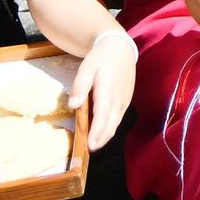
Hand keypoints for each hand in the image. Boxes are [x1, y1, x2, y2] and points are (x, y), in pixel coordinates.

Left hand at [71, 31, 136, 151]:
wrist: (121, 49)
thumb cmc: (100, 58)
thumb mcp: (86, 67)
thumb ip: (80, 86)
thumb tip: (73, 105)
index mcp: (107, 90)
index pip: (102, 116)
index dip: (96, 132)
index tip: (90, 146)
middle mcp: (119, 99)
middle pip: (111, 125)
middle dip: (100, 139)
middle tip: (89, 151)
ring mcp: (124, 101)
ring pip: (115, 124)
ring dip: (105, 136)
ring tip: (94, 145)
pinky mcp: (126, 101)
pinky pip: (118, 118)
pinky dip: (110, 128)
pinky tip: (101, 132)